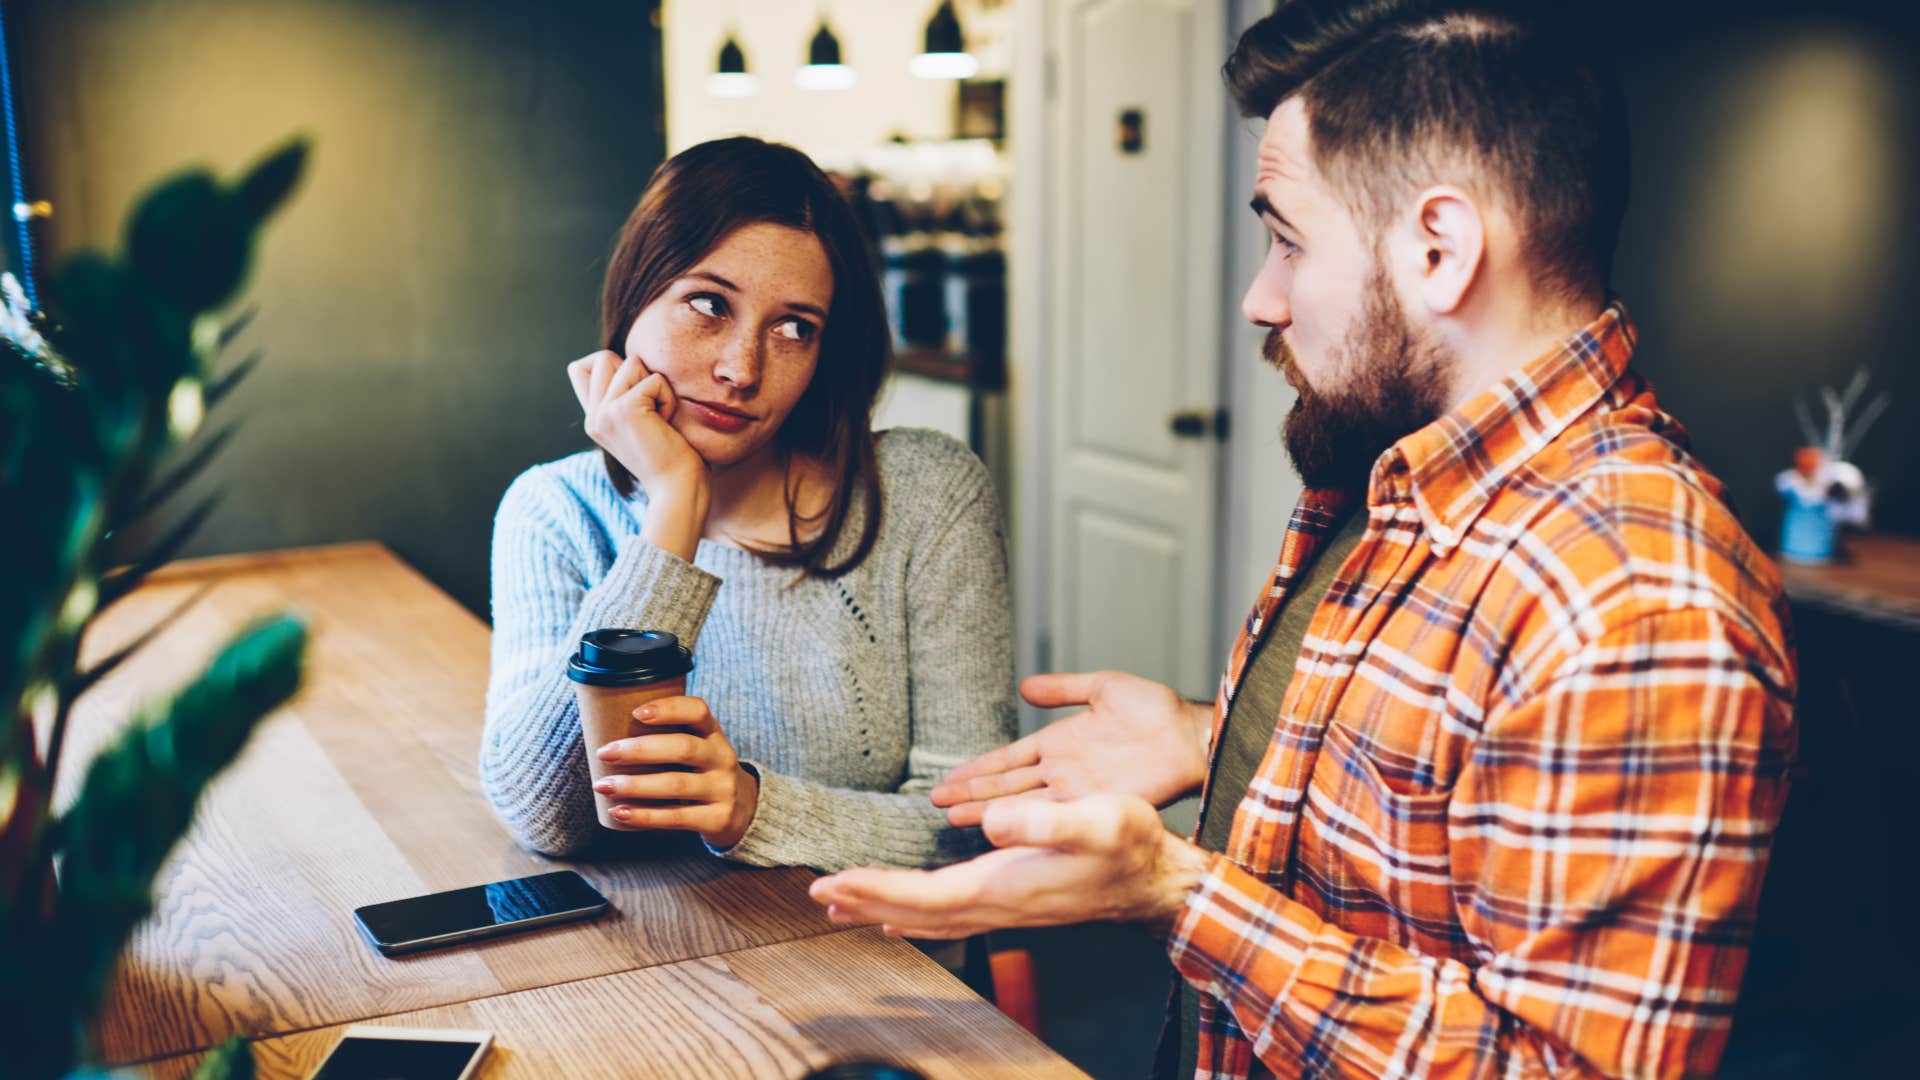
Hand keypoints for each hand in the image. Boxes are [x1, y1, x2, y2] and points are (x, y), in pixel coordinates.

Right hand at [568, 350, 709, 558]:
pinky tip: (667, 425)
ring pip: (631, 361)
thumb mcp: (641, 425)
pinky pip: (654, 380)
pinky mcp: (624, 409)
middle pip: (603, 357)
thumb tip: (632, 362)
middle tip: (652, 409)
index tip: (637, 395)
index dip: (610, 367)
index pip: (580, 369)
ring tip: (660, 418)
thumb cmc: (673, 459)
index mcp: (595, 420)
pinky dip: (668, 398)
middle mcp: (594, 416)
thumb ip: (626, 397)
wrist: (678, 491)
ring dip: (656, 386)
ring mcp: (604, 412)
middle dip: (637, 373)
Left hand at [592, 695, 758, 847]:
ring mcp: (723, 789)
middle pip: (683, 748)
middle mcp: (722, 758)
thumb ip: (666, 738)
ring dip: (635, 785)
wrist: (743, 811)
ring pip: (676, 784)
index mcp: (713, 734)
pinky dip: (644, 816)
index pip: (697, 711)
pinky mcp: (717, 818)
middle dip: (639, 750)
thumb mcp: (698, 748)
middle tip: (604, 752)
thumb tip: (603, 730)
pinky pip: (677, 817)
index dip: (668, 708)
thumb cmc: (701, 773)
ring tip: (603, 786)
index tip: (636, 713)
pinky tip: (620, 812)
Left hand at [809, 794, 1211, 938]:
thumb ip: (1043, 820)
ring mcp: (1007, 910)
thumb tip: (992, 822)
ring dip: (884, 910)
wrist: (1159, 880)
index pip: (924, 896)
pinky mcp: (1015, 904)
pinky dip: (918, 915)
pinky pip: (952, 916)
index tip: (832, 882)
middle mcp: (999, 905)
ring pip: (931, 919)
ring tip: (845, 905)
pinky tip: (906, 914)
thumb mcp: (1096, 819)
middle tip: (817, 894)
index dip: (875, 890)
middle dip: (865, 902)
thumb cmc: (1132, 845)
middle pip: (917, 913)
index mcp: (1005, 886)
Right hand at [930, 671, 1210, 825]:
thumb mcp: (1102, 688)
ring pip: (1021, 802)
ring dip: (987, 809)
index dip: (978, 768)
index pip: (1008, 759)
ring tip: (953, 816)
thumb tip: (1025, 686)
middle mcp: (1061, 771)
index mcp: (1059, 743)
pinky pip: (1051, 814)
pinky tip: (998, 828)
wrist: (1188, 736)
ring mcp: (1075, 791)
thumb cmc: (1154, 710)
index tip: (948, 778)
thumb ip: (1063, 688)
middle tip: (936, 802)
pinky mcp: (1093, 804)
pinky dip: (1023, 821)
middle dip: (970, 794)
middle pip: (1006, 785)